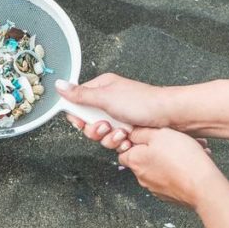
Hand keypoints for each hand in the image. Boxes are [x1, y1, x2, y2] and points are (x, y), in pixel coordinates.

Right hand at [56, 74, 170, 149]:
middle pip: (87, 122)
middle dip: (95, 129)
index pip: (77, 103)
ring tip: (121, 132)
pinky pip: (113, 141)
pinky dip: (120, 142)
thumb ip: (79, 94)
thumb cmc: (142, 102)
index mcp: (101, 89)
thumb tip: (59, 85)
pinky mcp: (126, 130)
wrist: (169, 116)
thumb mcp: (105, 97)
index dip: (77, 115)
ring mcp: (118, 117)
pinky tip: (128, 138)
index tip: (82, 120)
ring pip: (100, 134)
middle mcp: (108, 103)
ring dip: (109, 137)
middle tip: (105, 126)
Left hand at [117, 127, 223, 209]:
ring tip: (191, 150)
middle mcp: (141, 177)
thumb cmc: (182, 159)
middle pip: (145, 159)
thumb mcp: (160, 134)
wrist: (203, 186)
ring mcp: (156, 188)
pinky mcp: (170, 195)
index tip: (149, 137)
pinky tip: (193, 163)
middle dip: (159, 149)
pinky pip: (172, 178)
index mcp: (135, 161)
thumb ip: (142, 133)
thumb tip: (132, 133)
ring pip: (161, 167)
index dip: (135, 142)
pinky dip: (179, 170)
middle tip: (175, 141)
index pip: (124, 152)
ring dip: (173, 158)